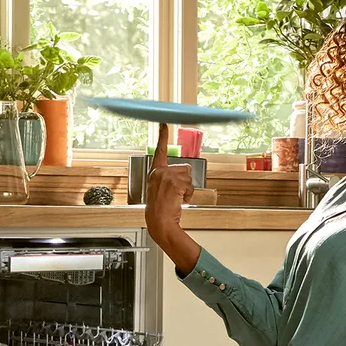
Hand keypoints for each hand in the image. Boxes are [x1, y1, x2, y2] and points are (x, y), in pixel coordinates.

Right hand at [145, 123, 193, 241]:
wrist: (159, 222)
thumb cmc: (159, 210)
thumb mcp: (160, 190)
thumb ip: (169, 179)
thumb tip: (185, 173)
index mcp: (155, 172)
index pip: (159, 151)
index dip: (162, 136)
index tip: (163, 124)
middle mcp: (159, 172)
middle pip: (184, 168)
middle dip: (184, 182)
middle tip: (175, 195)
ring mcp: (167, 176)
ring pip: (188, 177)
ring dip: (187, 190)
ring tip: (176, 199)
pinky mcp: (174, 182)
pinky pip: (190, 185)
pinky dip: (188, 194)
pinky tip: (179, 201)